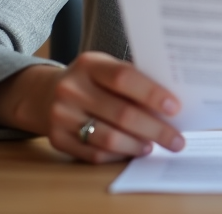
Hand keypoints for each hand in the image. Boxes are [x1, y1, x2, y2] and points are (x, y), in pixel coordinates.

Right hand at [0, 52, 185, 163]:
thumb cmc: (91, 80)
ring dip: (138, 146)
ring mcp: (61, 115)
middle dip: (155, 129)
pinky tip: (132, 151)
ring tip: (155, 146)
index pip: (124, 78)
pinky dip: (118, 155)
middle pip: (121, 113)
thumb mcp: (106, 68)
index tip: (175, 108)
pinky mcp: (56, 139)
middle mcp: (71, 89)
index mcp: (89, 65)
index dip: (152, 94)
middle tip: (177, 139)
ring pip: (108, 138)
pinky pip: (94, 154)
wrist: (44, 94)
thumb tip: (171, 105)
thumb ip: (132, 81)